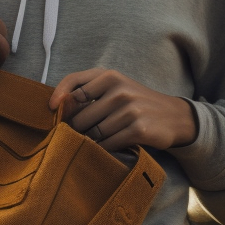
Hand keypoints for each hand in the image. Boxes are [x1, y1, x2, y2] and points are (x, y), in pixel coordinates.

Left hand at [47, 68, 197, 151]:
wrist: (173, 116)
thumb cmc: (135, 102)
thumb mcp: (115, 87)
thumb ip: (88, 90)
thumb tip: (56, 106)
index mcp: (110, 76)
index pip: (74, 84)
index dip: (58, 97)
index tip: (50, 110)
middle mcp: (120, 90)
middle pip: (80, 116)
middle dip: (77, 128)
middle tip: (81, 133)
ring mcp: (130, 110)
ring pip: (93, 133)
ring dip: (91, 140)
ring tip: (97, 139)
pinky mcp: (138, 129)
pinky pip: (108, 144)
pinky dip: (104, 148)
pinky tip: (109, 145)